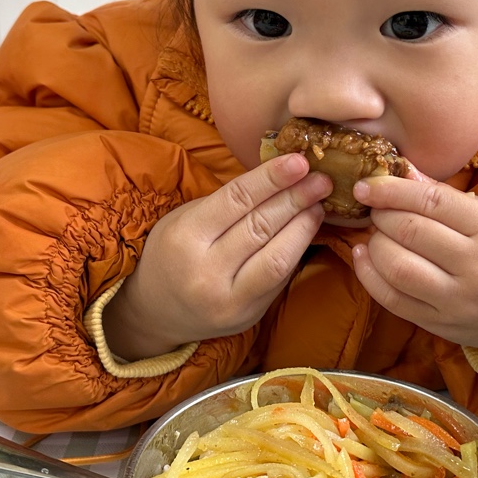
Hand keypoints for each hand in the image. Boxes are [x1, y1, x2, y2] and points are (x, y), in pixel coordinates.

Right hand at [102, 153, 330, 360]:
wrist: (156, 311)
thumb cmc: (173, 253)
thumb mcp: (186, 219)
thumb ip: (227, 202)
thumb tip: (280, 176)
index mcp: (186, 237)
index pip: (237, 200)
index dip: (272, 178)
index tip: (300, 161)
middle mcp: (206, 272)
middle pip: (261, 227)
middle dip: (296, 199)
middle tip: (322, 179)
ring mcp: (229, 299)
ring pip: (278, 258)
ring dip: (304, 227)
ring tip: (319, 204)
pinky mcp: (247, 317)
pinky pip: (279, 279)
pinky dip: (296, 251)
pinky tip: (306, 231)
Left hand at [351, 168, 477, 366]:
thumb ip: (444, 195)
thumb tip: (400, 170)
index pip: (433, 202)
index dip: (393, 190)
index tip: (367, 185)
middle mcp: (477, 267)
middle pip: (411, 232)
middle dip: (382, 215)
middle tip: (376, 210)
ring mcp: (458, 300)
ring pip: (398, 268)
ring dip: (375, 245)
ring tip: (376, 235)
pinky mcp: (441, 325)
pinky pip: (393, 301)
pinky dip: (369, 275)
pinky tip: (364, 256)